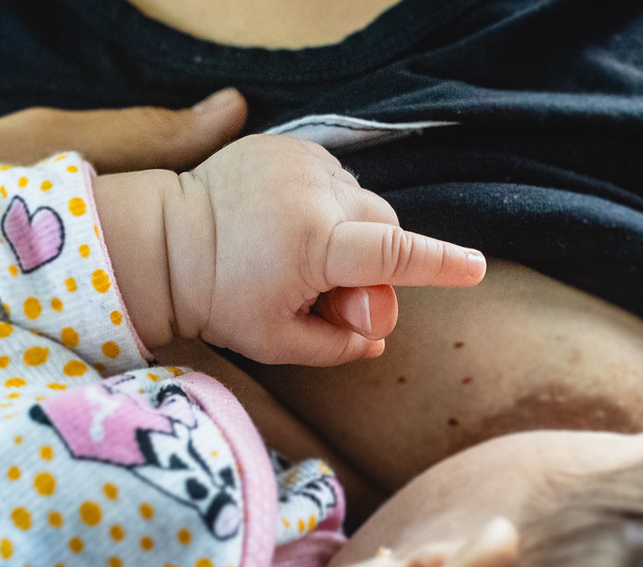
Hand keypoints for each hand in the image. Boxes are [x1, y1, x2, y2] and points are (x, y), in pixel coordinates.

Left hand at [161, 134, 486, 365]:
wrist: (167, 241)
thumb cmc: (219, 299)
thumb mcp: (278, 342)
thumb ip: (337, 346)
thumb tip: (376, 339)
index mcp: (311, 244)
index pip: (391, 253)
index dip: (437, 263)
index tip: (475, 268)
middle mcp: (313, 192)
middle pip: (384, 226)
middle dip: (374, 262)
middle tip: (335, 296)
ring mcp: (301, 161)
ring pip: (362, 201)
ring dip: (349, 232)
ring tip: (299, 257)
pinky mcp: (289, 144)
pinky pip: (334, 179)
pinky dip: (327, 206)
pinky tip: (289, 226)